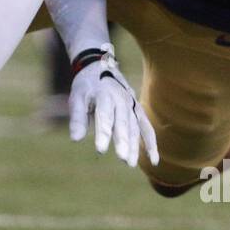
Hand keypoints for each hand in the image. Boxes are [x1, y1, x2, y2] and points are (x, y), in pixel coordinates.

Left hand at [68, 45, 157, 167]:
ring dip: (135, 146)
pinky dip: (151, 143)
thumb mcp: (77, 97)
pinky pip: (147, 128)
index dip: (103, 133)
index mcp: (104, 94)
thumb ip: (77, 118)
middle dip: (123, 141)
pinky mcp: (138, 110)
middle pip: (123, 123)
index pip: (104, 116)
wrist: (103, 65)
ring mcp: (132, 105)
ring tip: (130, 163)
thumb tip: (76, 139)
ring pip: (135, 127)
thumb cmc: (87, 85)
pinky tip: (153, 160)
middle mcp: (121, 99)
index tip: (100, 150)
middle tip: (122, 159)